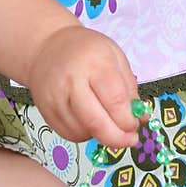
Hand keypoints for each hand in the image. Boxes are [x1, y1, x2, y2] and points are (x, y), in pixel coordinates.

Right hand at [27, 25, 140, 148]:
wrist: (46, 47)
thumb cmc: (85, 49)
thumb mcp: (115, 56)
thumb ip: (129, 88)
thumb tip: (139, 117)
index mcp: (95, 64)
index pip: (116, 102)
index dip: (129, 120)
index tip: (135, 124)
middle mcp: (72, 82)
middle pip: (96, 123)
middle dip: (117, 138)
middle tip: (129, 139)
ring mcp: (55, 98)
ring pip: (82, 132)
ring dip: (100, 136)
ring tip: (107, 122)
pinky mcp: (45, 111)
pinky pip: (68, 134)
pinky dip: (84, 134)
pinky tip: (90, 122)